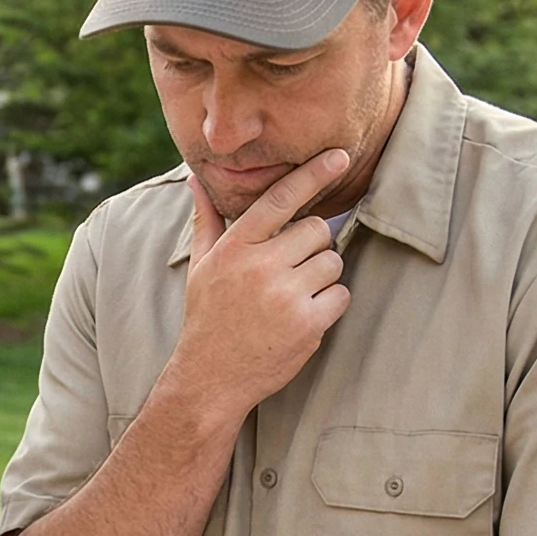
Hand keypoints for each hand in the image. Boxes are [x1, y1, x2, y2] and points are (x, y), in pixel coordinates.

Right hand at [167, 150, 352, 417]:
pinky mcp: (308, 324)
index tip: (339, 156)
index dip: (313, 174)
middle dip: (312, 246)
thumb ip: (207, 220)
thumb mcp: (201, 267)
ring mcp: (285, 295)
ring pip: (332, 261)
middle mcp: (260, 267)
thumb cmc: (208, 318)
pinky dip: (329, 304)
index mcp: (235, 247)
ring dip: (322, 276)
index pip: (281, 199)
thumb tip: (195, 179)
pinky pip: (341, 294)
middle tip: (291, 269)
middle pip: (317, 229)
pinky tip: (303, 317)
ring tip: (293, 297)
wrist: (210, 379)